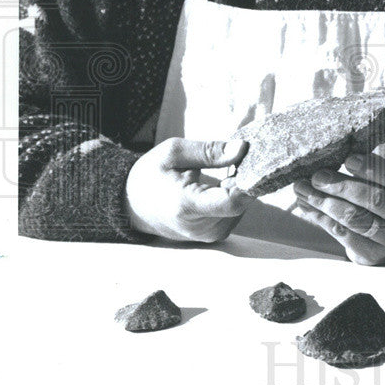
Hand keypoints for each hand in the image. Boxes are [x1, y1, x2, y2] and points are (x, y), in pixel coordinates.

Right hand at [126, 137, 251, 242]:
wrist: (131, 204)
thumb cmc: (151, 174)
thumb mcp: (174, 152)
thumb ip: (210, 151)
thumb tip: (242, 148)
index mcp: (186, 205)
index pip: (233, 200)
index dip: (249, 180)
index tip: (253, 160)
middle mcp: (199, 227)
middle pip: (241, 203)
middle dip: (245, 180)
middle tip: (237, 160)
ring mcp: (206, 235)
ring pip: (242, 208)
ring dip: (239, 189)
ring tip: (223, 174)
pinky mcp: (213, 236)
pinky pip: (235, 214)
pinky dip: (234, 198)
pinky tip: (220, 187)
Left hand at [292, 152, 384, 266]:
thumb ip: (377, 170)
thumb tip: (348, 155)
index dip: (372, 169)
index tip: (348, 159)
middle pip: (373, 200)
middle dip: (341, 186)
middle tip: (318, 176)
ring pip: (355, 219)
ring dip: (324, 202)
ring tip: (304, 190)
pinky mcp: (372, 254)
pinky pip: (343, 235)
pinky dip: (322, 219)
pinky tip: (308, 206)